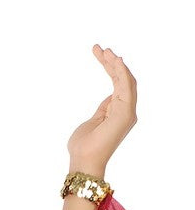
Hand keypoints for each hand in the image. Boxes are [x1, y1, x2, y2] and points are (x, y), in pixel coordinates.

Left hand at [67, 45, 137, 178]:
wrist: (83, 160)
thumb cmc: (84, 146)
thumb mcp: (93, 120)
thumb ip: (103, 108)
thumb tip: (110, 97)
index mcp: (119, 111)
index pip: (117, 83)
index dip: (110, 67)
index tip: (99, 53)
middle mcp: (126, 110)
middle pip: (123, 79)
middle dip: (112, 62)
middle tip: (99, 48)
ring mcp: (127, 111)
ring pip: (126, 80)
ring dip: (115, 63)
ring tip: (103, 50)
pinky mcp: (125, 112)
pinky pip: (125, 86)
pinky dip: (120, 71)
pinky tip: (113, 59)